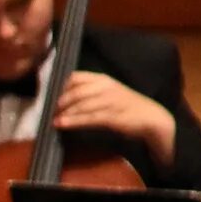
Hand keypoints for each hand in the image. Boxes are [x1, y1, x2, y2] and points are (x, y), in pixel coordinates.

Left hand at [56, 71, 175, 160]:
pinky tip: (62, 124)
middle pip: (76, 91)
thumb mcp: (106, 94)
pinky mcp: (113, 116)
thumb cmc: (124, 106)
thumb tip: (62, 99)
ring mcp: (111, 101)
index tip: (50, 96)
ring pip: (82, 105)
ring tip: (52, 119)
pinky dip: (74, 121)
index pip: (76, 77)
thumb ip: (88, 93)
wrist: (150, 117)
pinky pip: (90, 118)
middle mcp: (106, 87)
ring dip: (65, 112)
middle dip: (60, 101)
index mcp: (103, 80)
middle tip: (49, 111)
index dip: (61, 86)